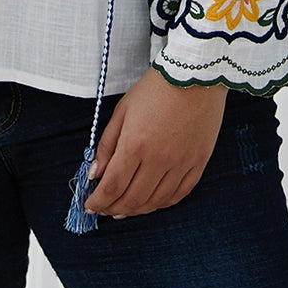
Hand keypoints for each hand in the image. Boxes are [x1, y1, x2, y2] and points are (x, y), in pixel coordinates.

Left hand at [85, 68, 227, 218]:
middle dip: (113, 208)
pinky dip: (161, 204)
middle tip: (104, 210)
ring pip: (155, 202)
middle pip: (133, 198)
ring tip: (123, 209)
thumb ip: (107, 144)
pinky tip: (151, 203)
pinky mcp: (198, 164)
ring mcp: (181, 164)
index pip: (113, 185)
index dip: (99, 200)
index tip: (89, 205)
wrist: (193, 76)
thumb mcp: (123, 111)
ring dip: (136, 210)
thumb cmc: (154, 89)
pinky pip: (179, 195)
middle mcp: (158, 159)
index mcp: (135, 144)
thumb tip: (95, 172)